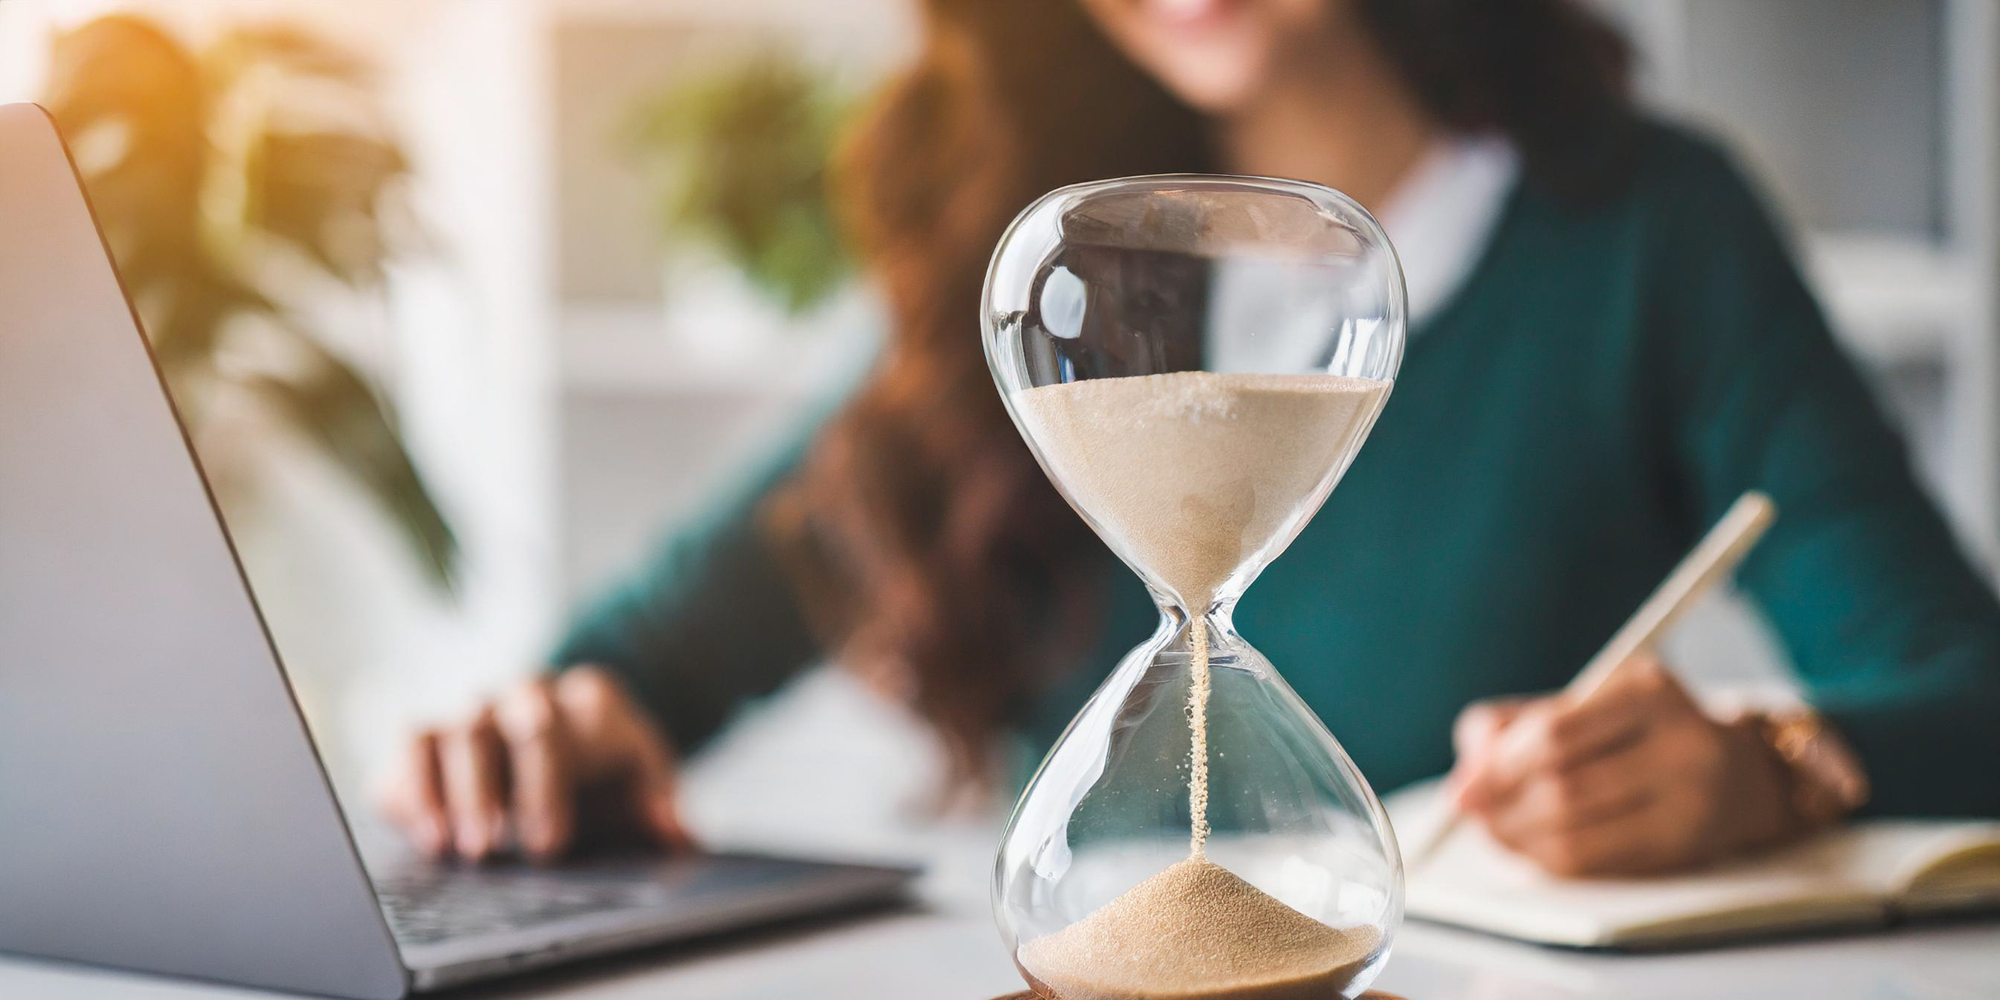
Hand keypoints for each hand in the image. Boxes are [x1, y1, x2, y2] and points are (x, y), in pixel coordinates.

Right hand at [377, 666, 691, 862]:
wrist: (574, 741)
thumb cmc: (611, 769)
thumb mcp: (646, 780)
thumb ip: (660, 803)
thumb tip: (675, 833)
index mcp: (588, 701)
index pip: (565, 727)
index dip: (548, 786)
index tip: (547, 844)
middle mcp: (526, 694)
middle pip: (499, 725)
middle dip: (493, 787)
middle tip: (491, 847)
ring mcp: (476, 710)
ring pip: (450, 733)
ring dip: (449, 793)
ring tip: (456, 850)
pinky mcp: (432, 734)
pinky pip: (410, 749)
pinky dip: (411, 791)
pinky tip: (427, 838)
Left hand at [1445, 653, 1800, 876]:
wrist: (1740, 772)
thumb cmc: (1640, 730)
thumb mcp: (1589, 702)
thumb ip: (1516, 724)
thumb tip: (1466, 776)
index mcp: (1648, 692)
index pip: (1554, 736)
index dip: (1497, 767)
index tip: (1462, 788)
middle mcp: (1680, 746)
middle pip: (1561, 789)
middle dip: (1500, 807)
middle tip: (1470, 813)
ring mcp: (1689, 803)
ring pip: (1572, 834)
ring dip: (1515, 838)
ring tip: (1493, 829)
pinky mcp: (1683, 849)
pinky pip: (1592, 864)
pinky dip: (1544, 859)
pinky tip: (1527, 847)